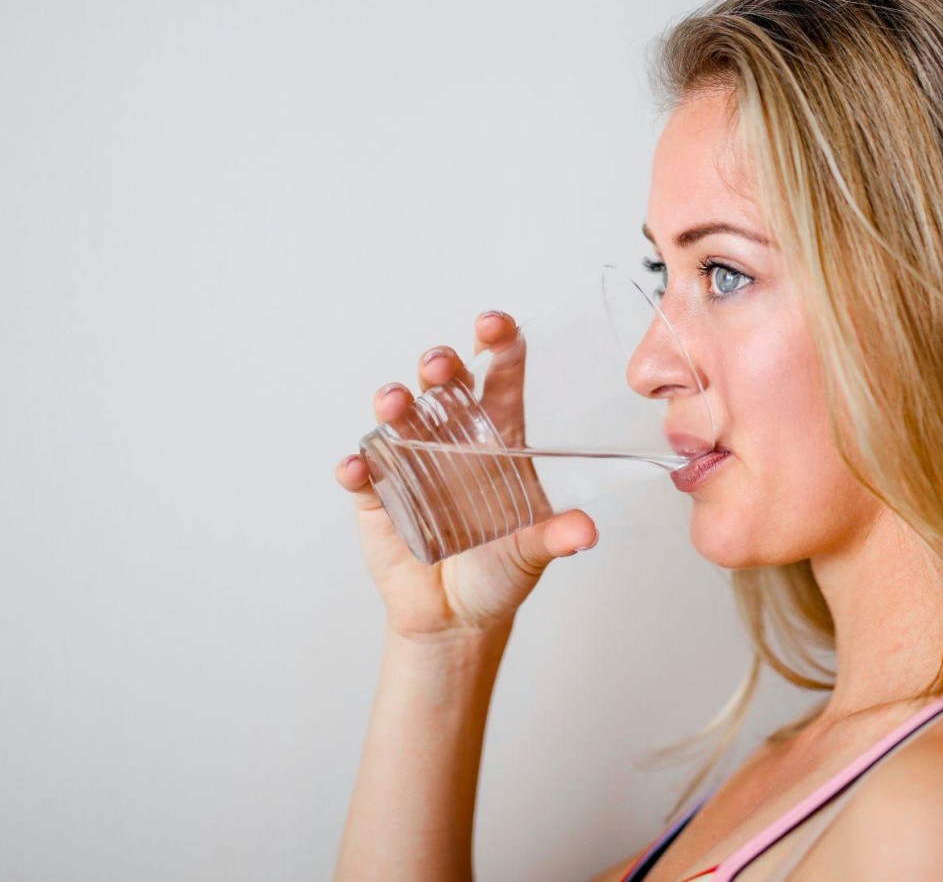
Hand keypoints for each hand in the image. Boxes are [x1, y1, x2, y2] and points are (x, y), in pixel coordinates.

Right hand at [334, 311, 598, 640]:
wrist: (458, 617)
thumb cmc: (501, 570)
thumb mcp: (533, 552)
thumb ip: (556, 537)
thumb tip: (585, 531)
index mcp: (498, 439)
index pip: (499, 379)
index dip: (498, 346)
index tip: (495, 325)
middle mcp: (453, 440)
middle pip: (444, 386)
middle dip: (440, 366)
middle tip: (440, 366)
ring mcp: (410, 463)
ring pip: (398, 418)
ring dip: (394, 404)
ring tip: (395, 404)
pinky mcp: (377, 497)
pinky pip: (362, 474)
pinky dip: (357, 468)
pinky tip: (357, 468)